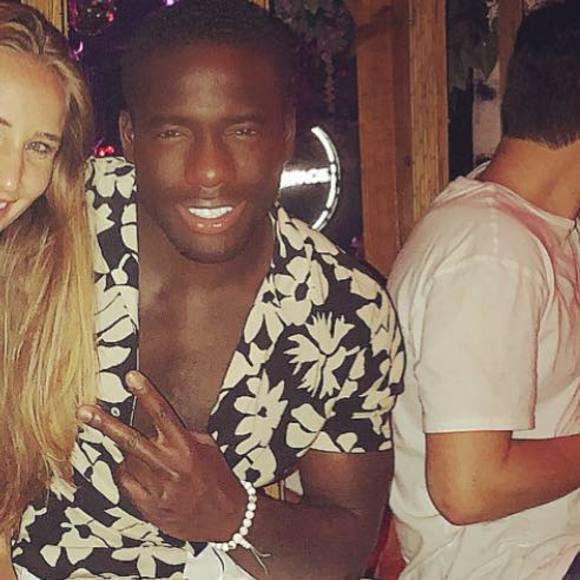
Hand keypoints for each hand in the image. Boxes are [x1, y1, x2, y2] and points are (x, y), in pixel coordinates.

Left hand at [78, 371, 245, 541]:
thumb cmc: (217, 478)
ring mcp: (158, 490)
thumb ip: (182, 434)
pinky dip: (130, 475)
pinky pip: (127, 484)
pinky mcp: (150, 508)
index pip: (162, 414)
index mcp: (186, 448)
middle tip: (83, 411)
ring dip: (131, 457)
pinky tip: (144, 476)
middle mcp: (170, 467)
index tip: (131, 377)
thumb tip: (155, 420)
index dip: (146, 394)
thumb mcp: (207, 448)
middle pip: (130, 440)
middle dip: (105, 424)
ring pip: (127, 463)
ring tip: (150, 461)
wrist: (225, 519)